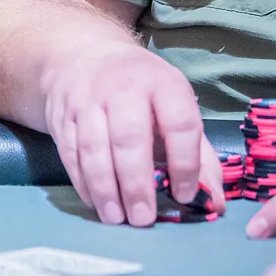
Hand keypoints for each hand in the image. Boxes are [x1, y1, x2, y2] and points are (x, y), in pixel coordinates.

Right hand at [41, 43, 221, 225]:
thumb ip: (199, 155)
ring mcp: (86, 99)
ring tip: (117, 218)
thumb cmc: (142, 92)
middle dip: (136, 184)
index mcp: (162, 83)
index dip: (185, 164)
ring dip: (104, 188)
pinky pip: (70, 151)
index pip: (179, 124)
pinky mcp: (61, 113)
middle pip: (128, 138)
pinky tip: (95, 201)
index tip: (184, 196)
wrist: (84, 56)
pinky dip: (81, 181)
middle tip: (144, 219)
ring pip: (93, 147)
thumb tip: (214, 203)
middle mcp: (122, 87)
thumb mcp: (176, 107)